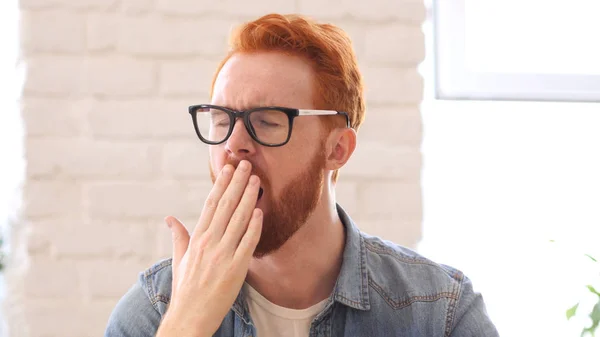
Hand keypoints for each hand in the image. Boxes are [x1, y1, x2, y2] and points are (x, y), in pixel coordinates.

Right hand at [157, 160, 262, 336]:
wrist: (189, 317)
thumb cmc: (185, 289)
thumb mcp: (179, 260)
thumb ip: (178, 236)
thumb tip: (169, 218)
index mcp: (197, 239)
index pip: (210, 205)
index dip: (221, 185)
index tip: (229, 169)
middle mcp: (209, 243)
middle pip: (226, 207)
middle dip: (237, 184)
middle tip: (247, 166)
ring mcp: (223, 255)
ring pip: (238, 220)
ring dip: (248, 198)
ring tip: (256, 181)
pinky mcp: (236, 269)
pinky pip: (247, 243)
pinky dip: (254, 227)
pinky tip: (260, 212)